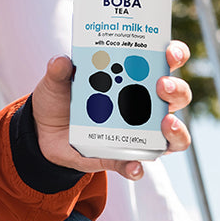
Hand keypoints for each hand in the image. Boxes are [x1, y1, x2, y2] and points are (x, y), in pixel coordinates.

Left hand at [31, 41, 193, 180]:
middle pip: (176, 96)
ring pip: (173, 134)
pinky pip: (136, 165)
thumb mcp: (55, 81)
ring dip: (176, 130)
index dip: (175, 55)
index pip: (164, 62)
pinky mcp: (122, 157)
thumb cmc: (59, 98)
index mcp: (132, 77)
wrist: (42, 132)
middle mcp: (144, 105)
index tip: (170, 53)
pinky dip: (136, 167)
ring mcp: (137, 132)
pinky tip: (133, 166)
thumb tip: (62, 61)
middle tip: (162, 85)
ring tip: (166, 123)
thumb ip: (58, 70)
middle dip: (177, 89)